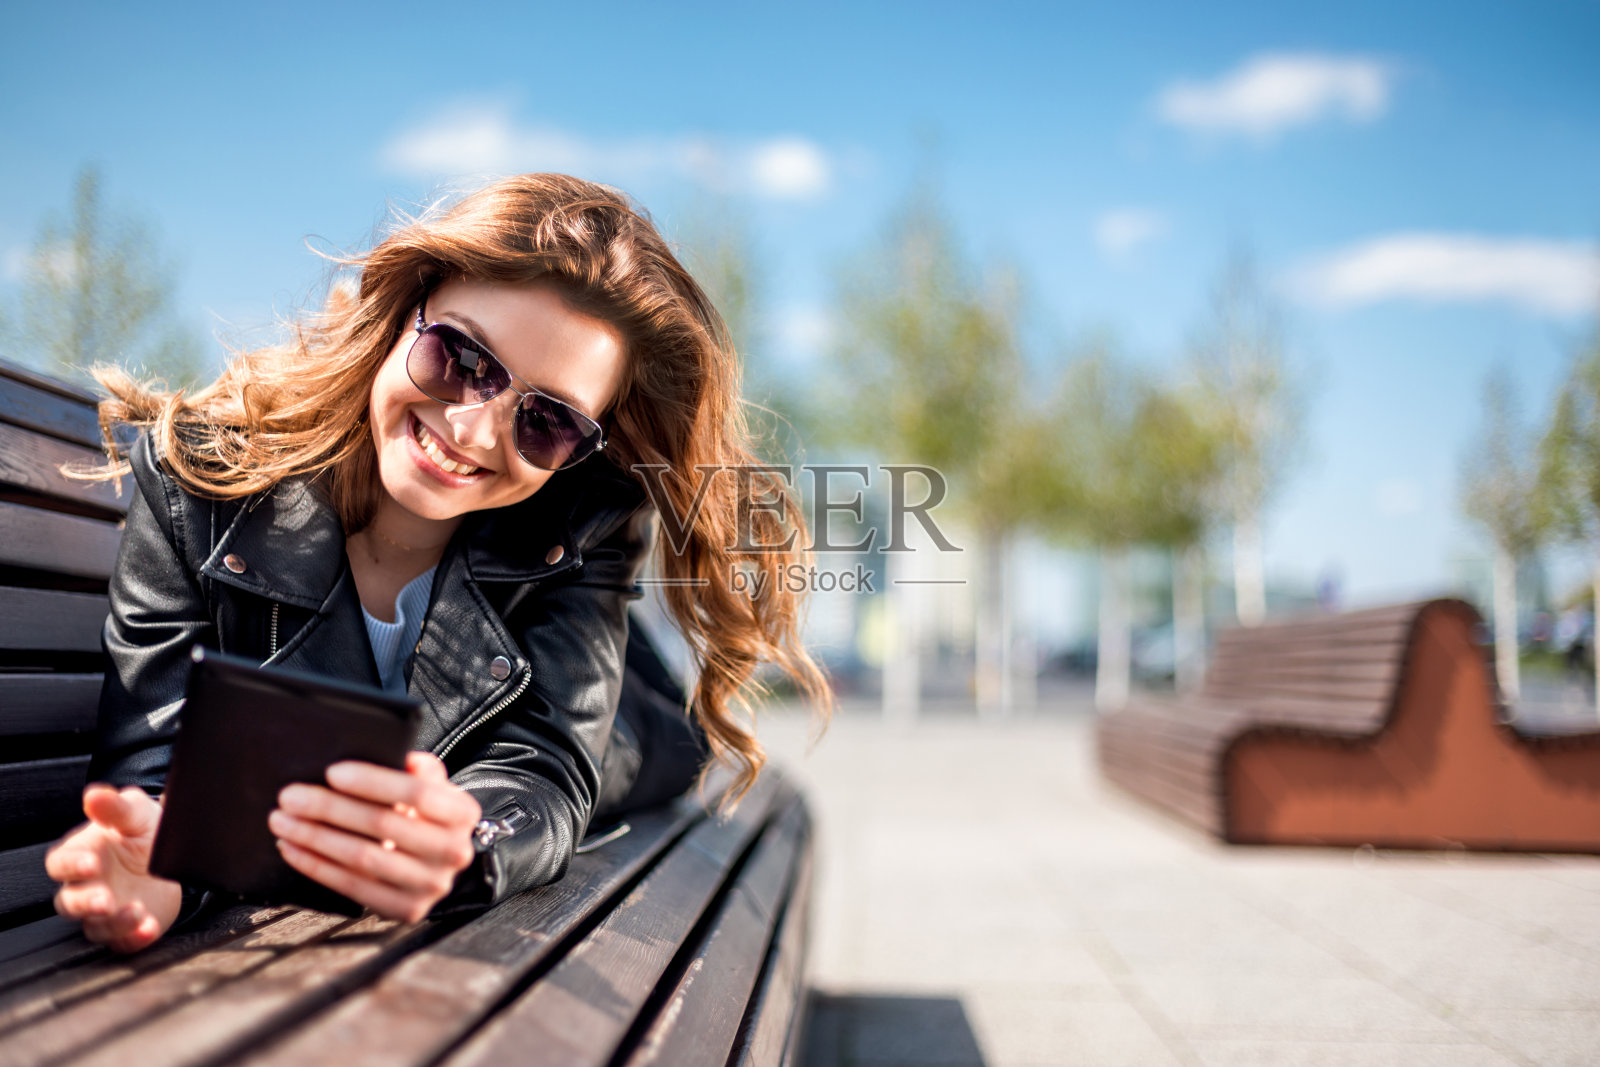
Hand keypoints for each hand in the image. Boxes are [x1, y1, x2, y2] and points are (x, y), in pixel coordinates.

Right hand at [45, 784, 182, 953]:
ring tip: (136, 911)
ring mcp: (107, 910)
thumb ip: (115, 807)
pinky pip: (124, 942)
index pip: (61, 863)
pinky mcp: (127, 929)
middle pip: (70, 902)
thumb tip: (94, 794)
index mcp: (83, 854)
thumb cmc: (146, 830)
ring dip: (114, 923)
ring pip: (95, 926)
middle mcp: (89, 886)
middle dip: (86, 903)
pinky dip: (135, 938)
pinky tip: (148, 928)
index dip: (71, 865)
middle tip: (106, 900)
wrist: (178, 854)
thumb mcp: (137, 813)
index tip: (91, 863)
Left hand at [269, 751, 481, 922]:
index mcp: (462, 813)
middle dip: (330, 808)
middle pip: (383, 824)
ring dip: (315, 838)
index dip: (372, 781)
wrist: (438, 860)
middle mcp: (454, 851)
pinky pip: (352, 887)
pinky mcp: (406, 909)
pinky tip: (293, 848)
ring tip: (282, 821)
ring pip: (362, 858)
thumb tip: (394, 753)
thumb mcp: (433, 787)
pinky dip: (316, 866)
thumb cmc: (424, 814)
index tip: (332, 772)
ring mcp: (431, 885)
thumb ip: (419, 770)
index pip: (418, 792)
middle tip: (290, 796)